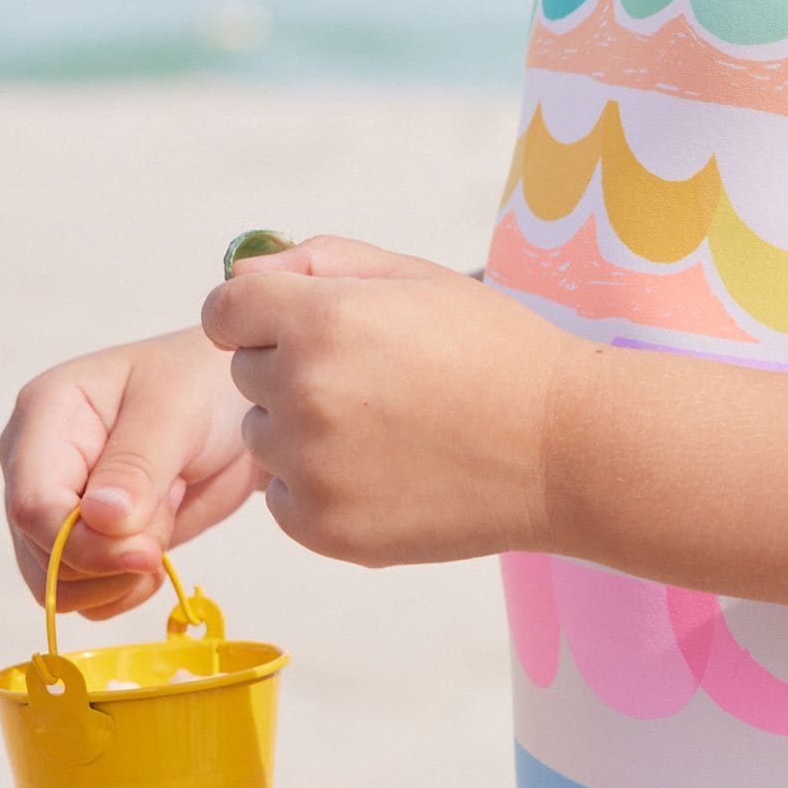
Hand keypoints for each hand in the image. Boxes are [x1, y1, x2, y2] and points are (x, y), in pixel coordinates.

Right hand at [0, 326, 261, 620]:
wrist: (231, 406)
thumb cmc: (201, 385)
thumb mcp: (176, 411)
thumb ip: (137, 466)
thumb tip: (100, 519)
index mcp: (45, 417)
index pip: (33, 505)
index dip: (81, 544)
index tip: (147, 552)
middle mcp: (36, 466)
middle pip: (42, 554)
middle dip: (111, 558)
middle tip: (168, 507)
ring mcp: (56, 508)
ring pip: (59, 585)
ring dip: (120, 576)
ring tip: (163, 515)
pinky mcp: (83, 541)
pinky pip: (86, 597)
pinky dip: (127, 589)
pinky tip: (158, 545)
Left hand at [199, 236, 573, 569]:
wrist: (564, 448)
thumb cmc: (495, 351)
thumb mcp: (416, 275)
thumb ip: (319, 260)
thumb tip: (246, 272)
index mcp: (323, 319)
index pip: (223, 310)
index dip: (258, 313)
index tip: (295, 326)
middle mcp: (305, 391)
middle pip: (245, 374)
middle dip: (290, 369)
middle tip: (373, 380)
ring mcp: (312, 466)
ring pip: (262, 437)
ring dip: (302, 430)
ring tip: (386, 427)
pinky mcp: (325, 527)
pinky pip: (281, 497)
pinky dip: (317, 486)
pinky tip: (385, 470)